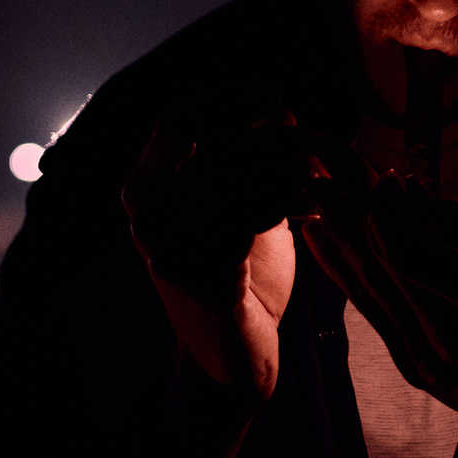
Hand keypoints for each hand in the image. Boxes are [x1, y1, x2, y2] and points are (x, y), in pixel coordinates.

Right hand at [121, 87, 324, 398]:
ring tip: (315, 182)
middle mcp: (144, 220)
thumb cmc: (239, 278)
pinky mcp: (204, 277)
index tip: (275, 96)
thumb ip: (243, 163)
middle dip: (270, 138)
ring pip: (236, 176)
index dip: (224, 99)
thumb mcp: (234, 209)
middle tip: (307, 145)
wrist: (233, 361)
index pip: (173, 122)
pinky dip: (291, 203)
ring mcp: (167, 250)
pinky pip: (254, 216)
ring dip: (287, 170)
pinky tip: (314, 209)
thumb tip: (277, 108)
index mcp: (143, 195)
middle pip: (214, 144)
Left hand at [300, 169, 457, 443]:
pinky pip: (374, 315)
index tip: (384, 174)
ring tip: (310, 199)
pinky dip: (348, 274)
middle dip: (347, 214)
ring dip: (339, 241)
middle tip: (318, 170)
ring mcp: (430, 365)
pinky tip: (325, 244)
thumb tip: (413, 197)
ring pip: (370, 292)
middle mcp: (451, 341)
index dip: (388, 209)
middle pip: (380, 268)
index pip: (412, 251)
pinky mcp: (419, 374)